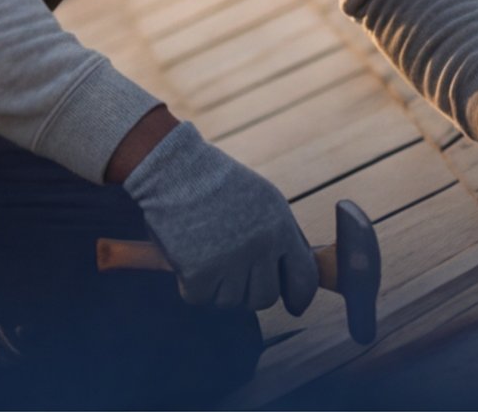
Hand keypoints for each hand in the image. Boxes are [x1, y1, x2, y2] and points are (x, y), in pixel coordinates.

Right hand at [118, 122, 317, 314]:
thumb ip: (283, 237)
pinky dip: (191, 286)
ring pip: (231, 302)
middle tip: (232, 274)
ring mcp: (229, 262)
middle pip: (265, 298)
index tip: (294, 307)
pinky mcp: (199, 273)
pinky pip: (201, 298)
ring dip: (218, 287)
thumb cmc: (217, 184)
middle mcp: (260, 248)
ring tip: (206, 258)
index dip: (300, 298)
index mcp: (280, 228)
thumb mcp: (265, 201)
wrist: (173, 170)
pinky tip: (187, 260)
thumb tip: (294, 276)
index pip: (304, 279)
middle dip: (250, 292)